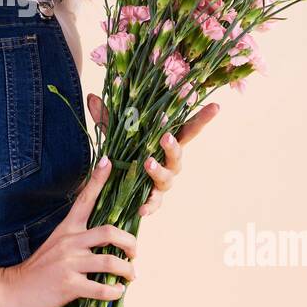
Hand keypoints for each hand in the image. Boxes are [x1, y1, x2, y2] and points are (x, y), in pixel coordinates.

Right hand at [2, 157, 137, 306]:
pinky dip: (114, 291)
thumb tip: (106, 241)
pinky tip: (117, 291)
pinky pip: (101, 288)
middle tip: (133, 254)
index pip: (84, 199)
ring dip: (127, 271)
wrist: (14, 290)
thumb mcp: (56, 244)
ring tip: (130, 276)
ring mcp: (69, 264)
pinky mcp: (69, 285)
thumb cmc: (39, 269)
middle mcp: (69, 242)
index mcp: (67, 229)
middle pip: (109, 232)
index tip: (108, 162)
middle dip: (130, 243)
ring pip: (109, 262)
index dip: (98, 180)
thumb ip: (78, 240)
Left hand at [87, 93, 219, 218]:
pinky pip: (154, 203)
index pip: (188, 128)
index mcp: (167, 142)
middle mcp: (170, 162)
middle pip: (178, 154)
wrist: (115, 183)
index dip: (203, 118)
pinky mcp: (153, 199)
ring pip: (167, 177)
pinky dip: (149, 206)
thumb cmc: (125, 150)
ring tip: (147, 163)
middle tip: (165, 137)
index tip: (216, 107)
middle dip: (173, 145)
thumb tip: (91, 97)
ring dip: (158, 170)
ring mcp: (162, 181)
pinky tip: (142, 209)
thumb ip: (106, 115)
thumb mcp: (115, 131)